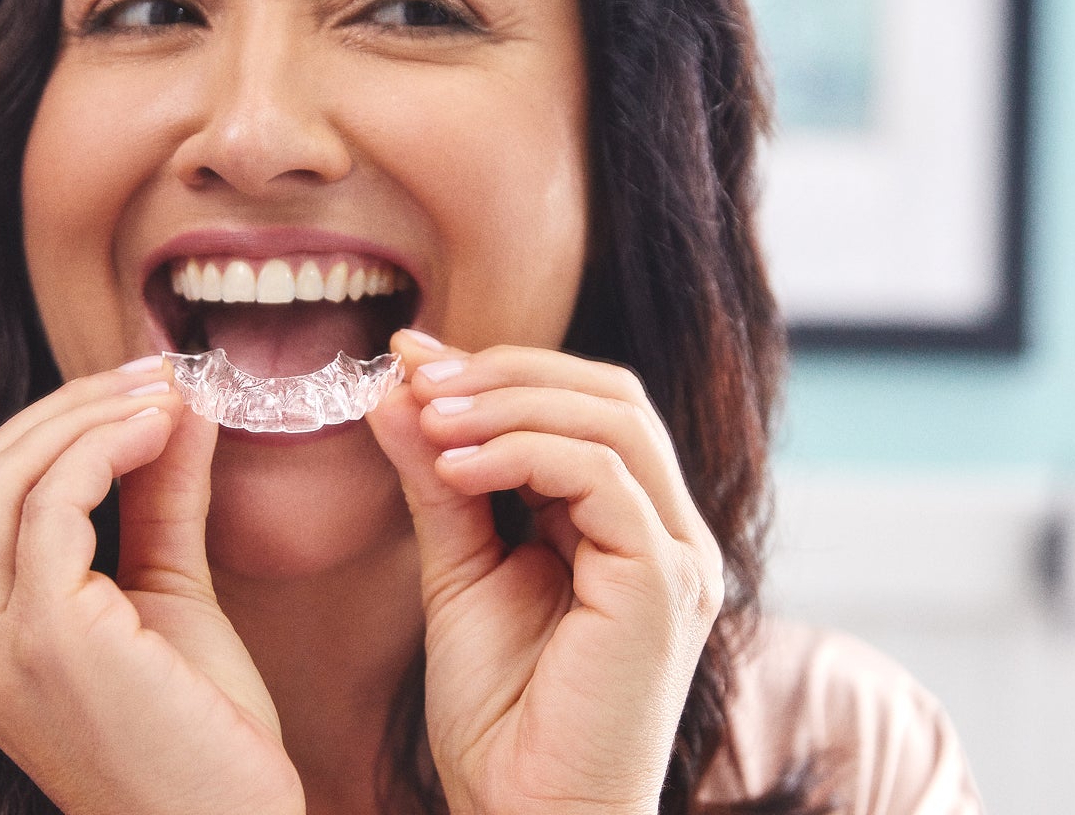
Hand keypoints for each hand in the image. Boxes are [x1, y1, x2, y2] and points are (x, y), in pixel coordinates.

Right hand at [0, 361, 302, 814]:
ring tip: (171, 389)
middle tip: (161, 370)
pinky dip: (108, 444)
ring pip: (7, 474)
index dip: (60, 424)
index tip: (144, 385)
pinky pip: (55, 500)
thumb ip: (158, 501)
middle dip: (74, 403)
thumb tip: (173, 404)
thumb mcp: (168, 592)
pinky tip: (165, 427)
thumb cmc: (202, 727)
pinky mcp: (44, 636)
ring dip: (94, 411)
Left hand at [367, 332, 723, 814]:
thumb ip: (440, 480)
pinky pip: (601, 475)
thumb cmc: (501, 716)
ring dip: (508, 401)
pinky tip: (453, 465)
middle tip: (416, 375)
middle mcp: (672, 534)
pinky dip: (521, 451)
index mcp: (636, 528)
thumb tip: (396, 385)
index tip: (412, 359)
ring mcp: (678, 556)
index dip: (504, 370)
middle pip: (612, 394)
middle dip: (507, 370)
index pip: (590, 406)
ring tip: (427, 416)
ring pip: (613, 418)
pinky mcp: (663, 582)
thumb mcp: (461, 569)